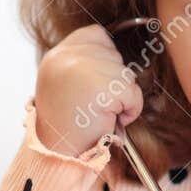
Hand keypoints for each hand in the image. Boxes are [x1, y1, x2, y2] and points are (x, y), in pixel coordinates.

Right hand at [33, 24, 143, 156]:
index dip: (105, 57)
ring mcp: (84, 70)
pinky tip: (110, 120)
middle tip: (94, 104)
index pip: (96, 35)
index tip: (96, 83)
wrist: (57, 155)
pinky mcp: (104, 88)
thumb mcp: (64, 84)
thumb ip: (83, 63)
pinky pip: (133, 93)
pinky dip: (130, 110)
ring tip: (100, 113)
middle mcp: (66, 58)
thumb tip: (115, 50)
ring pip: (126, 74)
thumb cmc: (66, 125)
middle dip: (113, 80)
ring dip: (121, 97)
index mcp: (56, 56)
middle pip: (114, 54)